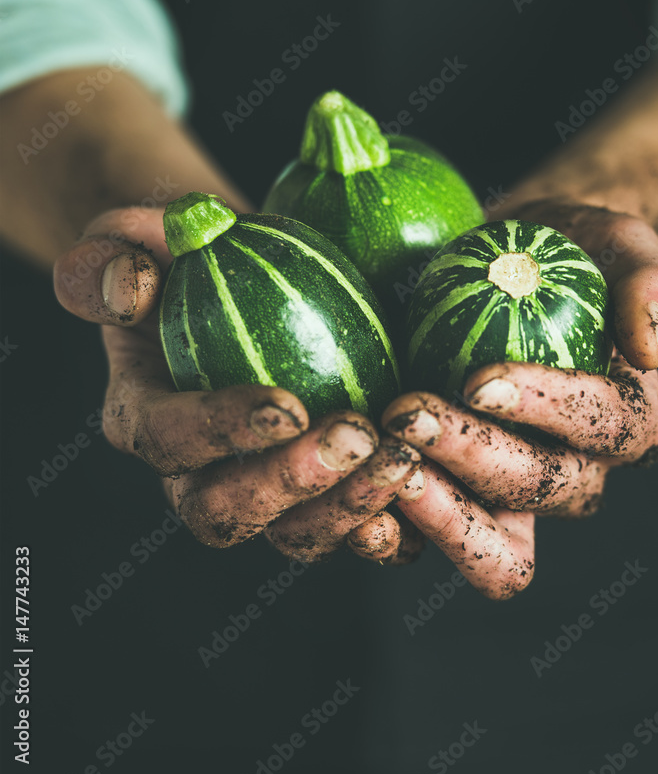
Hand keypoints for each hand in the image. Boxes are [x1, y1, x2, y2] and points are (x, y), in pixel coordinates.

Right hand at [53, 206, 420, 560]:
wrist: (248, 288)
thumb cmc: (193, 257)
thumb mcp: (141, 238)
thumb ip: (113, 253)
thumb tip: (130, 289)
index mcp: (145, 417)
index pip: (169, 439)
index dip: (222, 431)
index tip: (287, 406)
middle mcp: (196, 474)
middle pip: (227, 513)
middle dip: (292, 484)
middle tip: (358, 434)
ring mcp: (262, 495)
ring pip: (295, 535)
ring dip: (351, 507)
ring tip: (406, 455)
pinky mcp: (318, 497)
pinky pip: (351, 532)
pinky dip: (391, 524)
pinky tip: (429, 482)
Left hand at [351, 201, 657, 598]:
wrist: (506, 269)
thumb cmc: (568, 253)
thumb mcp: (618, 244)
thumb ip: (648, 283)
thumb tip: (651, 349)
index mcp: (626, 422)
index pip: (598, 426)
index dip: (544, 410)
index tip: (479, 378)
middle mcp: (575, 473)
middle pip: (536, 490)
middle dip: (471, 456)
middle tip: (406, 411)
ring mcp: (509, 497)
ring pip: (488, 547)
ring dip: (432, 511)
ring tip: (378, 456)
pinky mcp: (452, 500)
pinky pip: (426, 543)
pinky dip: (390, 531)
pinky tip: (348, 489)